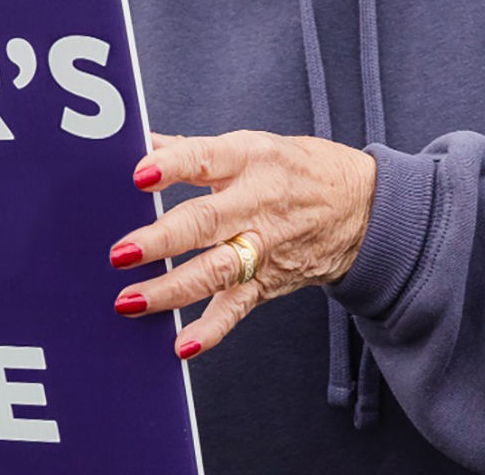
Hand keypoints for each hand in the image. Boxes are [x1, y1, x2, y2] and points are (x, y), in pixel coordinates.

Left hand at [109, 131, 375, 359]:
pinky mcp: (270, 280)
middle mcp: (257, 203)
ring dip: (173, 289)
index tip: (138, 174)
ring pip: (217, 270)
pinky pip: (239, 306)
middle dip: (163, 239)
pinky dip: (213, 328)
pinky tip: (184, 345)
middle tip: (122, 252)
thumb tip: (140, 139)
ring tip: (131, 300)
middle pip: (206, 221)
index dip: (173, 165)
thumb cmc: (294, 168)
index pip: (205, 159)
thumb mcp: (250, 144)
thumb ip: (191, 148)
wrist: (362, 206)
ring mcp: (265, 246)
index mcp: (249, 159)